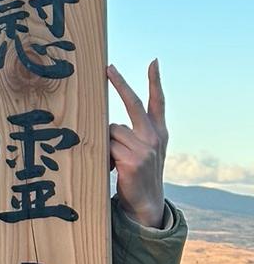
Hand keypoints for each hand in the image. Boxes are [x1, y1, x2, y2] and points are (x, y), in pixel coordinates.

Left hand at [107, 60, 166, 228]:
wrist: (145, 201)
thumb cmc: (137, 173)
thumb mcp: (143, 150)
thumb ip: (132, 133)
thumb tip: (107, 122)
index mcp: (159, 132)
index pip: (157, 102)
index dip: (155, 81)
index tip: (153, 62)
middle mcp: (154, 137)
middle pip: (133, 103)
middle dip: (120, 83)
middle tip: (108, 68)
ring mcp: (145, 149)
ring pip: (112, 129)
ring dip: (106, 142)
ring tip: (114, 159)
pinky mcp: (133, 161)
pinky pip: (108, 146)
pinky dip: (104, 155)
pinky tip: (112, 167)